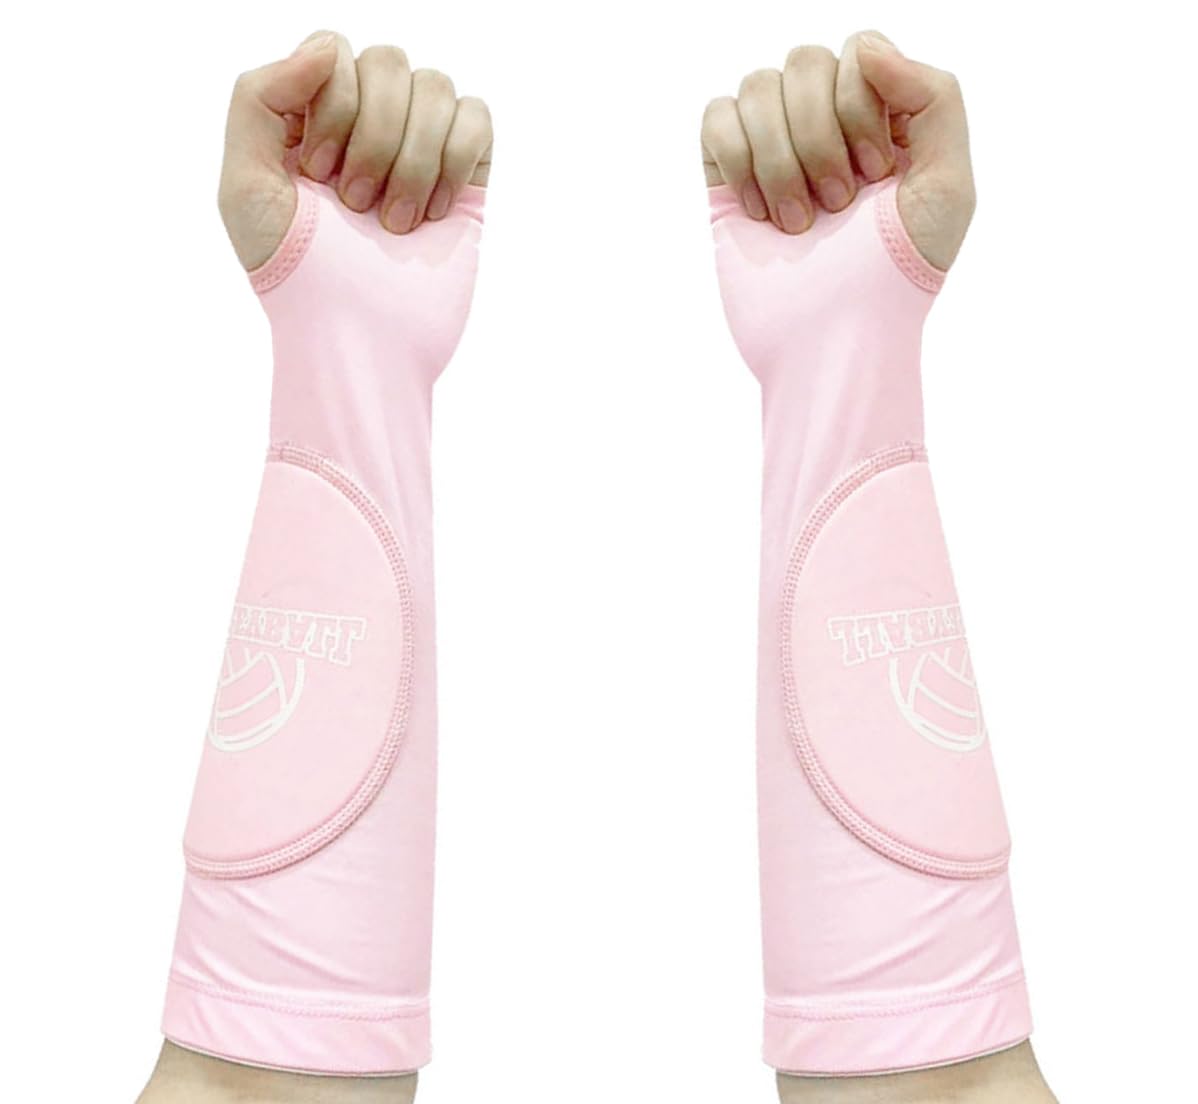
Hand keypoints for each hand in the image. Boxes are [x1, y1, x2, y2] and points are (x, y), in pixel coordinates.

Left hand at [218, 31, 492, 270]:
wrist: (359, 339)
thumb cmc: (297, 275)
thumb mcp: (245, 185)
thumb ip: (258, 96)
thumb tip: (327, 48)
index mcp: (316, 115)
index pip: (335, 51)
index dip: (332, 108)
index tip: (317, 176)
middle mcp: (371, 122)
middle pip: (389, 62)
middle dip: (374, 138)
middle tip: (356, 207)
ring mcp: (423, 146)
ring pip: (435, 87)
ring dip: (411, 160)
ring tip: (394, 223)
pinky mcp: (467, 178)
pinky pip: (476, 119)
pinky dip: (453, 162)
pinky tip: (432, 213)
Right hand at [701, 31, 974, 269]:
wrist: (835, 338)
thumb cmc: (896, 275)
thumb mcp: (948, 185)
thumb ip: (934, 96)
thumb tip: (866, 49)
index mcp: (878, 117)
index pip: (858, 52)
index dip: (860, 108)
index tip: (875, 177)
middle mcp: (822, 123)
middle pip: (805, 62)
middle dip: (820, 138)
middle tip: (836, 208)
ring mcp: (770, 148)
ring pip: (758, 86)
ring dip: (782, 159)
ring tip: (798, 222)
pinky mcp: (725, 178)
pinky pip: (717, 119)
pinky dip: (739, 161)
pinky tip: (759, 212)